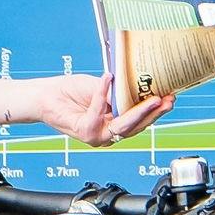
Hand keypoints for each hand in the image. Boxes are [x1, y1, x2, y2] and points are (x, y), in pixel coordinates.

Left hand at [32, 72, 173, 146]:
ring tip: (152, 97)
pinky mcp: (85, 132)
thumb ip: (118, 91)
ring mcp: (98, 136)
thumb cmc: (70, 91)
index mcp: (115, 123)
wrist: (45, 96)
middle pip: (136, 126)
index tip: (170, 98)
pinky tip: (108, 78)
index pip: (140, 120)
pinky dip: (103, 94)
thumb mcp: (101, 87)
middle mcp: (108, 133)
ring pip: (123, 125)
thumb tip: (140, 85)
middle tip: (167, 100)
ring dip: (138, 110)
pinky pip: (99, 112)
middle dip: (154, 113)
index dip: (156, 111)